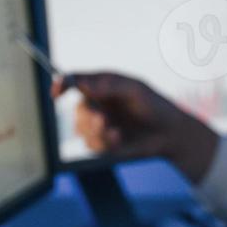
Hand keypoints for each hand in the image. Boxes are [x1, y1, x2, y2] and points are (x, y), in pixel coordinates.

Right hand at [53, 72, 220, 180]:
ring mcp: (99, 125)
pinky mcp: (103, 143)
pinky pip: (91, 145)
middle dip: (88, 117)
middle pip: (77, 110)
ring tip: (116, 132)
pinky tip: (119, 139)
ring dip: (97, 132)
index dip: (61, 85)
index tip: (58, 92)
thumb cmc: (154, 105)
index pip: (74, 81)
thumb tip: (84, 83)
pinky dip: (104, 143)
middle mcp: (97, 104)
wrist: (169, 134)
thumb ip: (110, 84)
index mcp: (101, 86)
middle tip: (103, 120)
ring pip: (82, 130)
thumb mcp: (135, 89)